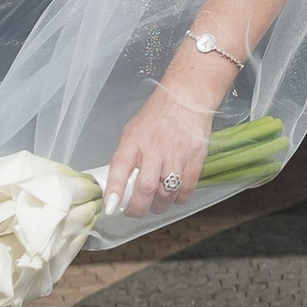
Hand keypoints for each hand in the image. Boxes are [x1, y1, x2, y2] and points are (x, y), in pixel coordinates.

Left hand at [102, 83, 214, 219]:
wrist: (187, 96)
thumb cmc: (157, 115)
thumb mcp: (133, 130)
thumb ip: (126, 156)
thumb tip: (117, 186)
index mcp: (133, 140)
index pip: (120, 169)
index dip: (114, 191)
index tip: (111, 207)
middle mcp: (154, 147)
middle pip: (145, 188)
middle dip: (138, 208)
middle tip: (136, 211)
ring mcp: (177, 152)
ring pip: (167, 192)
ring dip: (160, 205)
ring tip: (157, 203)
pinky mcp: (196, 156)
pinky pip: (187, 188)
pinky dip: (179, 198)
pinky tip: (175, 195)